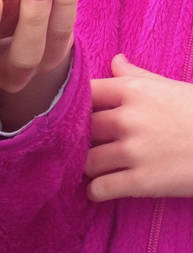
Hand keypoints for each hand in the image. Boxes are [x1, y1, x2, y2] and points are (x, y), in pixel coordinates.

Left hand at [85, 54, 192, 200]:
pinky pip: (100, 188)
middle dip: (82, 139)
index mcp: (135, 90)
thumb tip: (115, 60)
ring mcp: (134, 151)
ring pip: (86, 161)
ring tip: (93, 169)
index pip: (86, 92)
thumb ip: (138, 76)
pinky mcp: (142, 182)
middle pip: (82, 129)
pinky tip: (99, 190)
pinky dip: (95, 192)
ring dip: (87, 167)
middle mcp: (128, 118)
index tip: (81, 116)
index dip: (79, 106)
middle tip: (86, 147)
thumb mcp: (173, 87)